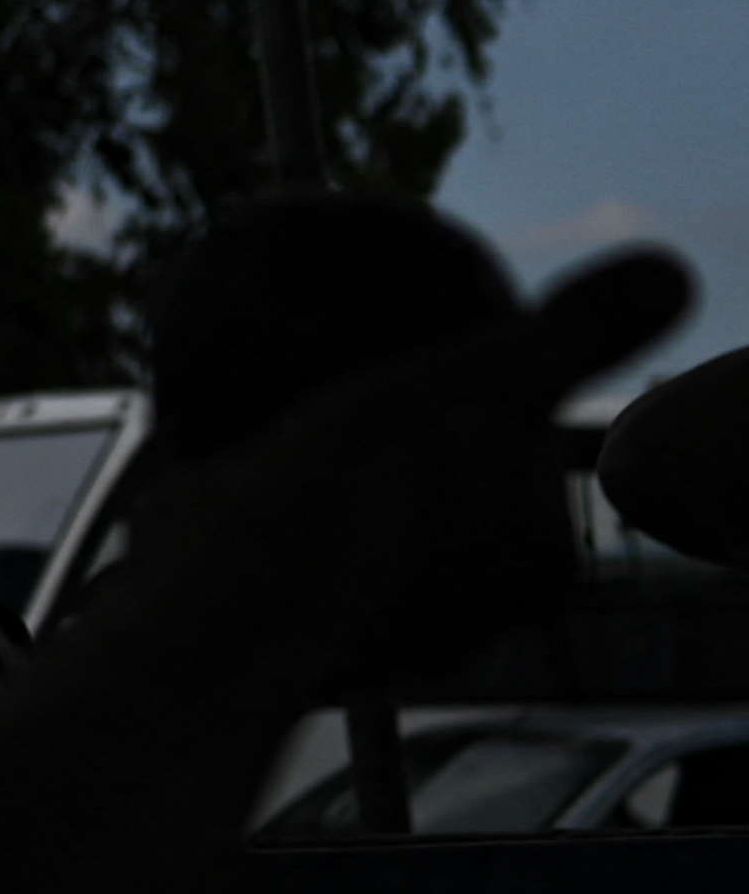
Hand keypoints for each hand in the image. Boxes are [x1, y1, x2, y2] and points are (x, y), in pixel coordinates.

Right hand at [166, 245, 694, 699]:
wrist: (224, 602)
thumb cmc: (373, 492)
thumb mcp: (489, 383)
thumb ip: (575, 334)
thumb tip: (672, 272)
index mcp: (536, 567)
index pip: (523, 451)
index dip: (476, 391)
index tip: (424, 356)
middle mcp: (462, 610)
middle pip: (438, 481)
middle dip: (396, 433)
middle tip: (347, 364)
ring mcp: (364, 621)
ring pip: (353, 508)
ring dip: (316, 460)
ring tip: (272, 395)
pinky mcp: (272, 613)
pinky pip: (275, 528)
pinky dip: (253, 486)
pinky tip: (221, 441)